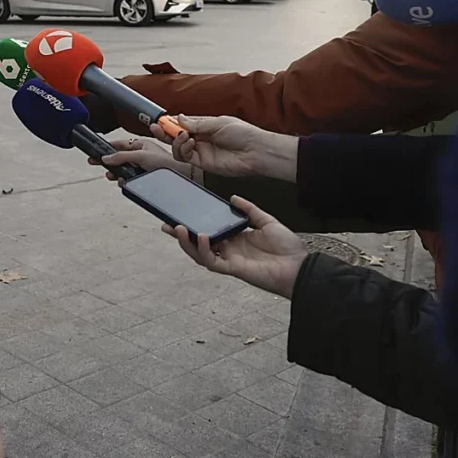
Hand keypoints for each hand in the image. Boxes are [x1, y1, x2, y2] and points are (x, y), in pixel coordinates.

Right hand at [89, 137, 192, 184]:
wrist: (180, 176)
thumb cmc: (166, 162)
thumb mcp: (140, 156)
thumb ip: (121, 157)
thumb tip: (105, 158)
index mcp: (140, 145)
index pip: (118, 145)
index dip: (106, 148)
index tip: (95, 153)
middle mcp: (140, 155)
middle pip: (119, 158)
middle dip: (110, 164)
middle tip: (101, 167)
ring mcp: (142, 166)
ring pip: (124, 169)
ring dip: (117, 173)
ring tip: (112, 176)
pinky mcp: (145, 177)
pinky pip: (130, 178)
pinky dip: (125, 180)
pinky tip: (122, 181)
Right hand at [149, 115, 297, 181]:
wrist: (256, 151)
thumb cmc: (244, 134)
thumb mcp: (218, 122)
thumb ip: (196, 124)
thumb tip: (179, 119)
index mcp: (205, 126)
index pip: (182, 123)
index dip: (171, 121)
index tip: (162, 119)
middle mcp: (201, 139)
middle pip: (176, 136)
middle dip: (165, 132)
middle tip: (156, 127)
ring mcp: (201, 151)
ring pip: (177, 148)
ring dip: (174, 141)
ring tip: (181, 136)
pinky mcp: (202, 163)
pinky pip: (184, 157)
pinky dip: (182, 149)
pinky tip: (188, 143)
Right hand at [163, 196, 307, 299]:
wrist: (300, 266)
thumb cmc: (288, 248)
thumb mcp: (267, 221)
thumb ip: (249, 210)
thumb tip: (232, 198)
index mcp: (235, 237)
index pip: (208, 229)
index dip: (193, 223)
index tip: (179, 213)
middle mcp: (228, 249)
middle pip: (197, 242)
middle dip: (180, 234)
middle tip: (166, 224)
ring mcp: (228, 259)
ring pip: (198, 253)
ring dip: (186, 242)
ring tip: (177, 228)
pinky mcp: (232, 269)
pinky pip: (211, 261)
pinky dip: (202, 250)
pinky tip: (200, 236)